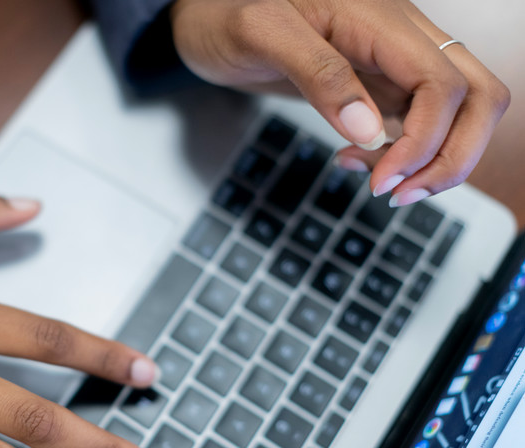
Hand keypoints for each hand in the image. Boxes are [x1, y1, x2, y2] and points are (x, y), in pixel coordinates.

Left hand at [170, 0, 509, 205]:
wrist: (206, 13)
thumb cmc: (225, 11)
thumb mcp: (261, 34)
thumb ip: (318, 75)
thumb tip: (367, 130)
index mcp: (379, 19)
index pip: (443, 84)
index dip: (425, 141)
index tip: (381, 180)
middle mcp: (399, 37)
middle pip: (477, 96)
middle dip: (451, 156)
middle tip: (397, 193)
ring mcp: (391, 61)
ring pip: (457, 111)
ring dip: (433, 158)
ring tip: (377, 182)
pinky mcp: (376, 81)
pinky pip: (418, 118)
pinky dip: (405, 151)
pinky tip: (362, 158)